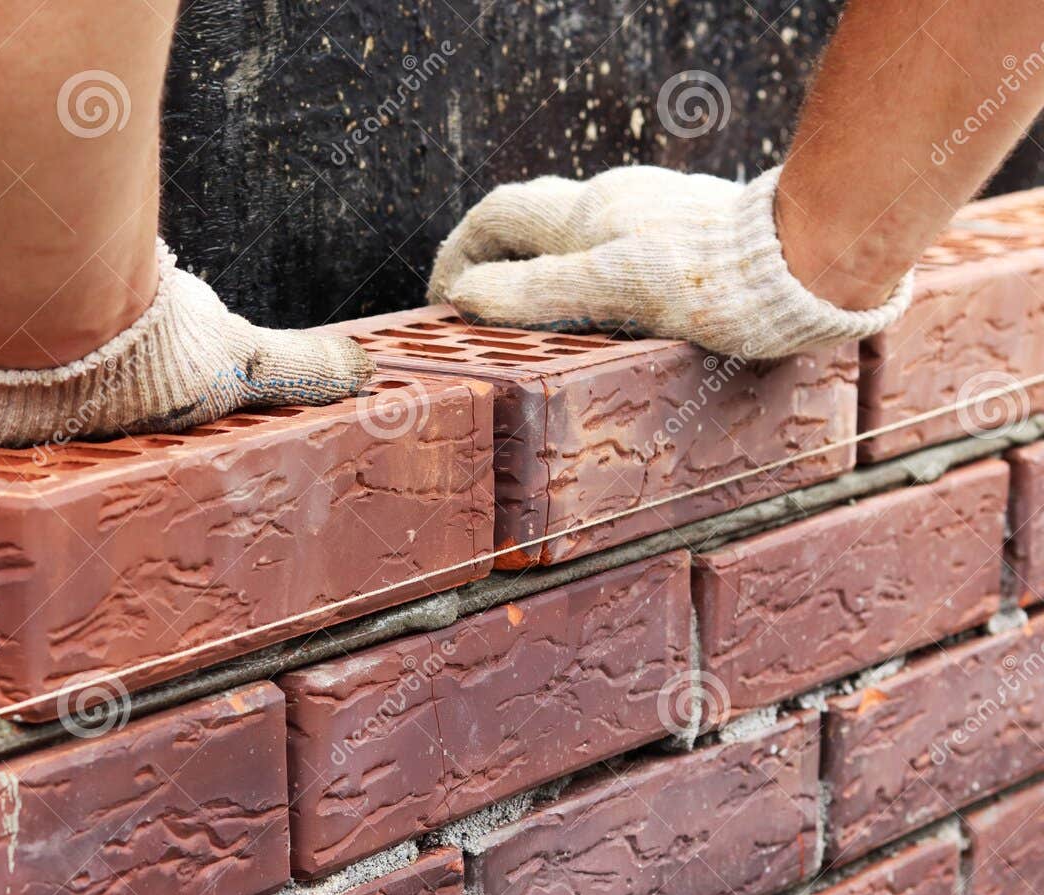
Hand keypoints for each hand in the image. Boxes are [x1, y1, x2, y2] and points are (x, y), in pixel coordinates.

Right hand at [427, 166, 912, 359]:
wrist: (815, 255)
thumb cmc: (715, 279)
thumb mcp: (608, 289)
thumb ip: (532, 291)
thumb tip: (466, 296)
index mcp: (586, 214)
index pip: (497, 214)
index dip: (458, 252)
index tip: (445, 299)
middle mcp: (616, 203)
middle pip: (534, 222)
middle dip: (497, 262)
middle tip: (479, 313)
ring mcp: (656, 214)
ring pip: (580, 238)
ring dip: (545, 272)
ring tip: (537, 324)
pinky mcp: (693, 231)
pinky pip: (624, 251)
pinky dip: (593, 278)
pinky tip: (611, 314)